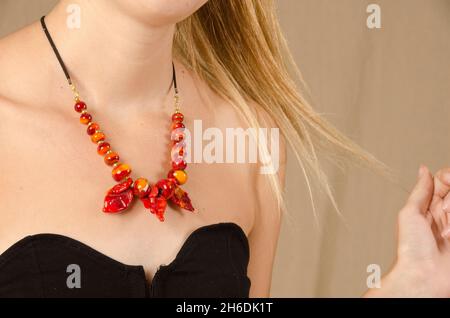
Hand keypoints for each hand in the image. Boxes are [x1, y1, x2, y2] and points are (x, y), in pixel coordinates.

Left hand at [365, 165, 449, 296]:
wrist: (425, 276)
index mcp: (431, 206)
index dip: (448, 177)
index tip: (446, 181)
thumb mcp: (410, 214)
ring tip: (448, 232)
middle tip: (445, 211)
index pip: (445, 179)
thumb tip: (423, 169)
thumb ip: (420, 191)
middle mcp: (447, 213)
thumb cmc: (412, 249)